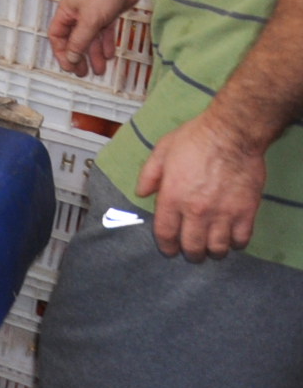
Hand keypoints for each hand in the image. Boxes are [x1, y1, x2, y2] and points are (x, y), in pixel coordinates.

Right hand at [48, 0, 143, 76]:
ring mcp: (93, 14)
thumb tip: (71, 57)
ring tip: (98, 68)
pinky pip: (103, 33)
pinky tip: (108, 54)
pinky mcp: (107, 14)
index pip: (57, 36)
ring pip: (90, 39)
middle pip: (74, 40)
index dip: (61, 52)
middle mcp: (77, 14)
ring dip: (93, 54)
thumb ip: (80, 41)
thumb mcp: (89, 20)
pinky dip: (105, 44)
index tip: (69, 66)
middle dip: (77, 56)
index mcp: (66, 12)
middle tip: (82, 71)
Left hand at [139, 110, 266, 259]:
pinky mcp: (246, 212)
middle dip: (190, 254)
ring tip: (212, 248)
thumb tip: (142, 193)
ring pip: (217, 248)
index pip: (166, 233)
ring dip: (213, 252)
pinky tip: (232, 238)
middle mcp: (196, 210)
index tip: (169, 250)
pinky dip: (236, 244)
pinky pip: (241, 240)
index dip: (166, 246)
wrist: (232, 133)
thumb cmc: (194, 139)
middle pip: (192, 246)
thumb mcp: (161, 151)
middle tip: (192, 252)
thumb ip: (149, 174)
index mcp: (172, 197)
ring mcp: (223, 213)